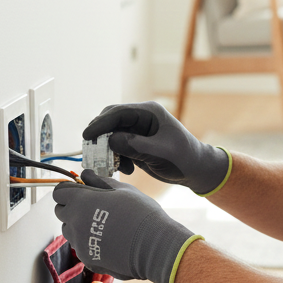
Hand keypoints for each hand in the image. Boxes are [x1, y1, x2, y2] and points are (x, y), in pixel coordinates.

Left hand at [53, 170, 201, 282]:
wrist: (153, 246)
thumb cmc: (141, 213)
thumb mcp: (123, 189)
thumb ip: (100, 181)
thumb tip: (85, 174)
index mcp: (81, 201)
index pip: (59, 193)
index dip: (69, 190)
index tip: (81, 190)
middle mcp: (75, 222)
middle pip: (61, 212)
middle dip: (72, 207)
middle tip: (93, 206)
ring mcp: (79, 243)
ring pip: (69, 231)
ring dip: (78, 225)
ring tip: (102, 224)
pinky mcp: (87, 258)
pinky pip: (80, 246)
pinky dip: (89, 242)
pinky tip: (108, 240)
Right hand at [82, 102, 230, 195]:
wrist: (195, 170)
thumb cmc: (183, 158)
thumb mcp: (160, 152)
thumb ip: (135, 145)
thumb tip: (111, 140)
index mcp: (149, 112)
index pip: (118, 113)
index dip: (100, 123)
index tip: (87, 136)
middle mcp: (141, 118)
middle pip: (111, 122)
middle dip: (101, 137)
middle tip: (93, 153)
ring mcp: (138, 131)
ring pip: (111, 136)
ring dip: (109, 151)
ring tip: (117, 166)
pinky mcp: (136, 143)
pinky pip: (117, 148)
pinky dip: (117, 158)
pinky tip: (127, 169)